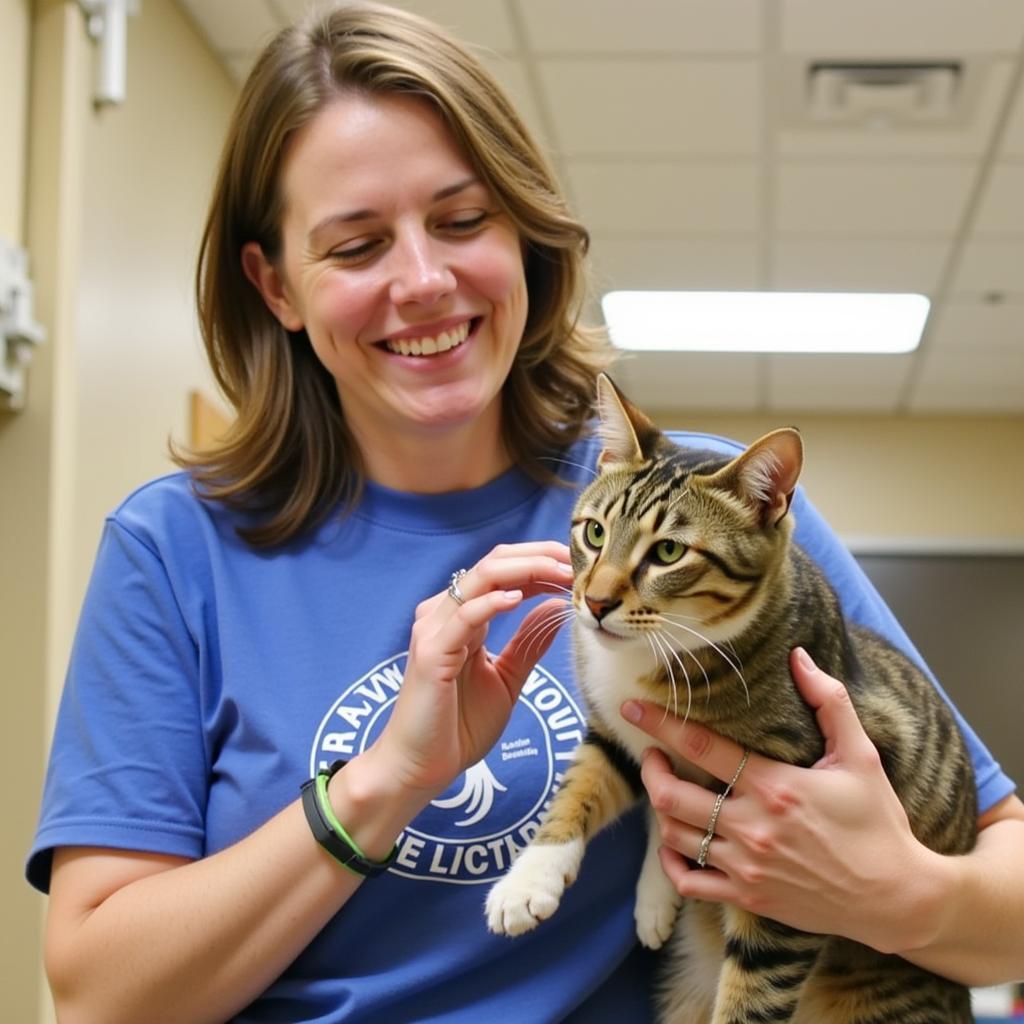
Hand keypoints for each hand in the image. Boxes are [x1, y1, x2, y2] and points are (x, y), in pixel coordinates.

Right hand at [376, 542, 572, 797]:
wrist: (421, 767)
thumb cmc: (458, 726)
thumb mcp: (507, 678)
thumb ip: (528, 643)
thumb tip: (556, 606)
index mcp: (463, 617)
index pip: (503, 571)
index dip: (541, 561)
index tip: (578, 566)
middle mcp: (445, 614)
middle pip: (494, 563)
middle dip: (539, 556)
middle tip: (576, 562)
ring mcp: (435, 629)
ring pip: (481, 579)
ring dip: (526, 570)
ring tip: (560, 573)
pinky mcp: (431, 652)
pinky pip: (464, 615)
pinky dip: (492, 602)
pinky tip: (518, 598)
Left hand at [623, 648, 941, 952]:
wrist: (897, 898)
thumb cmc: (878, 823)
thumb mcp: (861, 756)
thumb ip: (829, 702)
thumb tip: (799, 657)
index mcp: (775, 786)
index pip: (700, 746)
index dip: (660, 723)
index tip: (633, 708)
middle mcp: (752, 827)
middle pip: (672, 795)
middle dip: (650, 768)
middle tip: (650, 753)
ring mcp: (746, 865)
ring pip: (675, 835)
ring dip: (660, 809)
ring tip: (665, 788)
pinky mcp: (747, 896)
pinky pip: (688, 881)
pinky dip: (670, 861)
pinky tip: (673, 843)